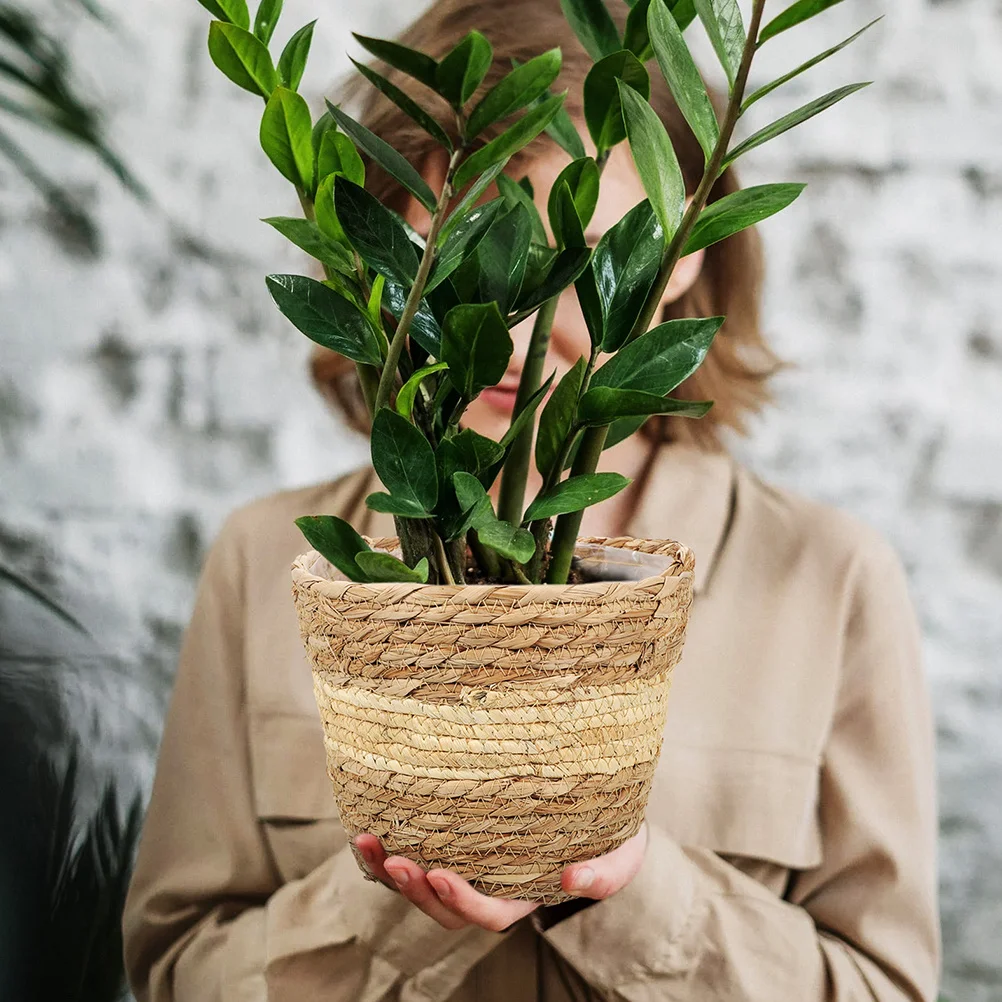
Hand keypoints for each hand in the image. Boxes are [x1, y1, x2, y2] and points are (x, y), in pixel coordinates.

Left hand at [354, 821, 647, 931]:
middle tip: (395, 861)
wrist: (602, 805)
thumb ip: (604, 874)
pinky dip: (391, 843)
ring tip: (365, 841)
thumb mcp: (622, 856)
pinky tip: (370, 820)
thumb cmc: (613, 836)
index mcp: (526, 895)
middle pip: (445, 907)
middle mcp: (493, 886)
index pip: (489, 913)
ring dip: (391, 868)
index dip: (462, 900)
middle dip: (415, 891)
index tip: (438, 873)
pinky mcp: (459, 836)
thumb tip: (572, 881)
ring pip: (424, 884)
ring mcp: (473, 864)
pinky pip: (421, 849)